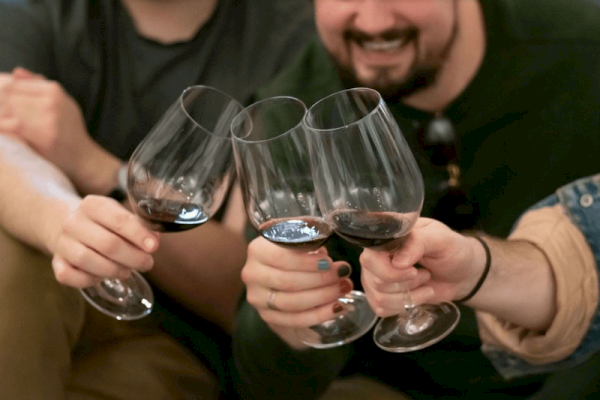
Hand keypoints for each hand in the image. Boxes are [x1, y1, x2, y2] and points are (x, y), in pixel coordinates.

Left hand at [0, 67, 120, 193]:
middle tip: (3, 115)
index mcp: (54, 90)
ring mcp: (46, 118)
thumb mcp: (62, 102)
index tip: (1, 104)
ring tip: (5, 124)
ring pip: (5, 110)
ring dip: (1, 117)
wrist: (83, 157)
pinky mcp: (41, 136)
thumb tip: (16, 71)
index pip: (13, 84)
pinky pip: (8, 126)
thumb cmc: (69, 130)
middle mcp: (51, 101)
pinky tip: (4, 131)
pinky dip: (2, 128)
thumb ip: (39, 86)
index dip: (1, 93)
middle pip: (7, 96)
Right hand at [51, 195, 159, 287]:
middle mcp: (74, 222)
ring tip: (128, 271)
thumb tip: (154, 241)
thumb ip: (138, 226)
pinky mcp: (56, 262)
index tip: (154, 247)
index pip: (119, 221)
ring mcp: (62, 243)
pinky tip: (102, 277)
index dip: (139, 235)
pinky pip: (70, 277)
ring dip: (114, 270)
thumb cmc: (102, 221)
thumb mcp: (119, 214)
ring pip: (88, 261)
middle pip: (108, 244)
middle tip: (147, 263)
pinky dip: (89, 280)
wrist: (64, 223)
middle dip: (133, 257)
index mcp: (93, 205)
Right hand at [242, 237, 352, 346]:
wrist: (275, 268)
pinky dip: (319, 315)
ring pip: (291, 304)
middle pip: (288, 282)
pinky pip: (294, 320)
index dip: (308, 263)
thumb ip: (308, 238)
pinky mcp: (267, 316)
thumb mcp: (296, 236)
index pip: (282, 258)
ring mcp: (257, 298)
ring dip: (322, 297)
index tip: (330, 262)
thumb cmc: (291, 249)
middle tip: (343, 275)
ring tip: (343, 289)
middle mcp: (252, 274)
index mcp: (258, 250)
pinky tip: (337, 307)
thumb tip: (329, 248)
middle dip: (320, 280)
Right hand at [360, 218, 483, 316]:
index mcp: (387, 239)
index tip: (414, 270)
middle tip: (424, 274)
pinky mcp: (381, 296)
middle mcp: (376, 257)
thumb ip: (419, 242)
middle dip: (406, 284)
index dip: (390, 270)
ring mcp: (376, 277)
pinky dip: (405, 305)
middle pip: (375, 280)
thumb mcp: (441, 239)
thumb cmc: (452, 251)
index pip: (371, 257)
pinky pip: (381, 309)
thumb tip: (397, 262)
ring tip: (425, 282)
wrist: (462, 273)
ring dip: (409, 296)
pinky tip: (418, 294)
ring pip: (379, 297)